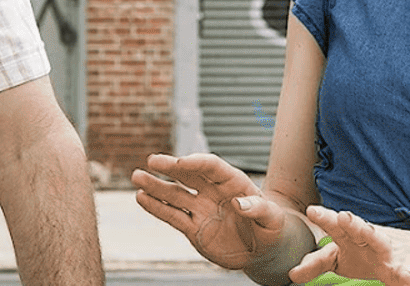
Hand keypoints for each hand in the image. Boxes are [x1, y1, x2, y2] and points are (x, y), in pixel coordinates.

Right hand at [131, 153, 292, 270]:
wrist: (262, 250)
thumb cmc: (271, 228)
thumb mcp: (272, 220)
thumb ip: (259, 210)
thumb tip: (239, 203)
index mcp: (233, 182)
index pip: (212, 167)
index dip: (196, 162)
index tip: (181, 162)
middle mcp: (213, 192)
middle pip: (188, 175)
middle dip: (170, 167)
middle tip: (152, 160)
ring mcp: (201, 209)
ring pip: (175, 194)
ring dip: (156, 186)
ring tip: (137, 177)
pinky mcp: (193, 228)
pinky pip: (172, 216)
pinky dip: (156, 208)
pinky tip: (141, 198)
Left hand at [291, 206, 409, 285]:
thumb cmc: (372, 253)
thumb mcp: (341, 258)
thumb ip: (318, 262)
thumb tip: (292, 273)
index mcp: (352, 236)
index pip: (335, 228)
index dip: (325, 219)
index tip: (311, 210)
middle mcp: (370, 240)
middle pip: (359, 228)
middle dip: (351, 223)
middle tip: (342, 217)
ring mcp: (390, 253)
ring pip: (381, 243)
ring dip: (373, 236)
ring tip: (367, 231)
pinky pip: (408, 273)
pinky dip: (407, 274)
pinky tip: (406, 276)